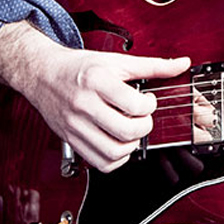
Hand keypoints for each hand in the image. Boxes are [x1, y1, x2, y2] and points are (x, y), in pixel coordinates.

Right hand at [0, 21, 189, 172]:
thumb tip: (181, 64)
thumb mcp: (116, 60)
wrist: (42, 74)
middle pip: (125, 131)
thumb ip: (151, 65)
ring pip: (113, 152)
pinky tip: (118, 143)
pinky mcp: (70, 140)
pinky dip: (116, 159)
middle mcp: (83, 105)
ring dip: (131, 146)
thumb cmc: (80, 67)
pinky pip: (99, 163)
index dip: (149, 106)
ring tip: (131, 132)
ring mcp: (74, 125)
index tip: (147, 101)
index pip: (133, 104)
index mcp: (96, 81)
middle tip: (142, 118)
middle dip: (144, 127)